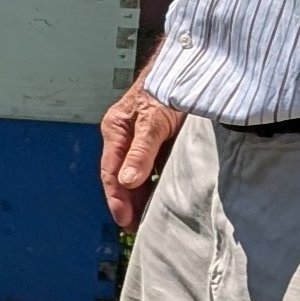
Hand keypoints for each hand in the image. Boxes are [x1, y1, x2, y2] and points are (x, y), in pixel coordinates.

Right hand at [100, 76, 184, 231]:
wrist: (188, 70)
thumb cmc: (166, 89)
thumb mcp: (153, 121)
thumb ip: (141, 151)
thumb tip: (127, 182)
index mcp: (115, 131)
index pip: (111, 172)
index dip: (116, 199)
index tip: (125, 221)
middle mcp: (124, 138)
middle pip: (121, 178)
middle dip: (126, 204)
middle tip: (135, 229)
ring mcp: (141, 141)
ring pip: (136, 176)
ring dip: (140, 198)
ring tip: (147, 221)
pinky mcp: (158, 142)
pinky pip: (153, 170)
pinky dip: (154, 186)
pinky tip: (161, 199)